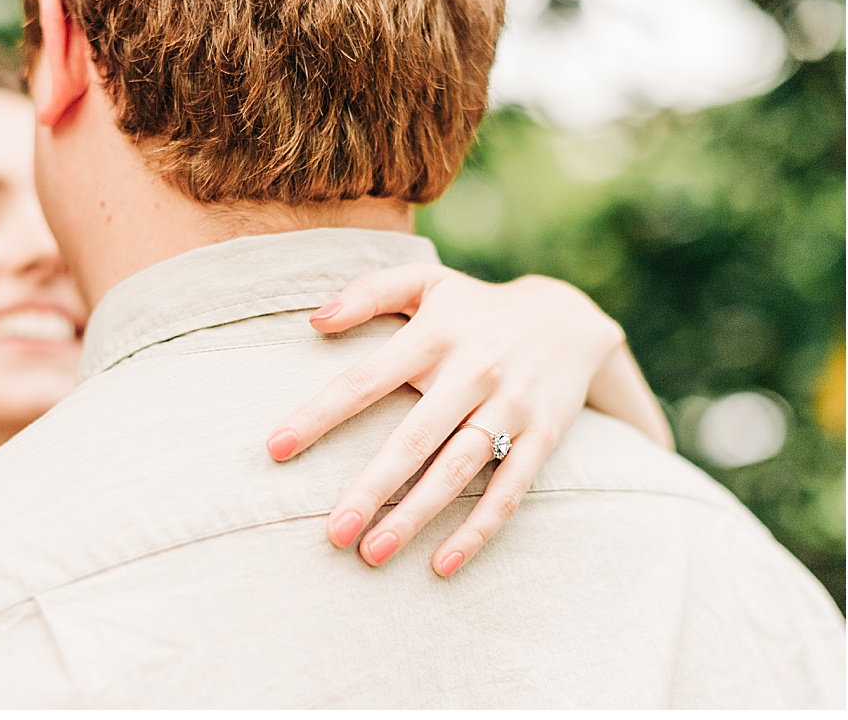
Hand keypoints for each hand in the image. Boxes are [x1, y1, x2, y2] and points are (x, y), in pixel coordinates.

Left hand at [266, 264, 671, 575]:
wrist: (570, 318)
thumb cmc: (473, 307)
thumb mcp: (425, 283)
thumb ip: (368, 292)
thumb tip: (312, 321)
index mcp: (434, 335)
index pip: (365, 379)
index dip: (320, 414)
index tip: (276, 448)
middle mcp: (472, 371)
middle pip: (414, 437)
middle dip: (372, 488)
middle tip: (332, 532)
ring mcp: (510, 406)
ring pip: (458, 470)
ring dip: (417, 516)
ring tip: (373, 553)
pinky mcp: (543, 436)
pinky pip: (510, 490)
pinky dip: (479, 529)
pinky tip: (443, 564)